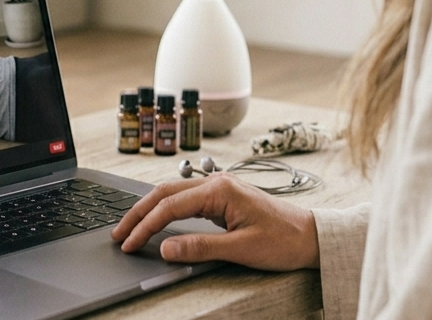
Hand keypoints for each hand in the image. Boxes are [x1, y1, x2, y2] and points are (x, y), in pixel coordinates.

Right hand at [110, 173, 319, 270]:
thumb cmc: (285, 241)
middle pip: (164, 193)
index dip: (146, 226)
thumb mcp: (241, 249)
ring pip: (172, 194)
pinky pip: (185, 200)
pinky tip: (155, 220)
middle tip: (118, 234)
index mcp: (220, 190)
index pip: (170, 206)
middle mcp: (217, 183)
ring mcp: (219, 188)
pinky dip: (165, 210)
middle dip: (138, 213)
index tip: (130, 244)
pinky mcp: (222, 198)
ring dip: (149, 210)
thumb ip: (200, 247)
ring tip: (129, 228)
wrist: (313, 236)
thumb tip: (165, 248)